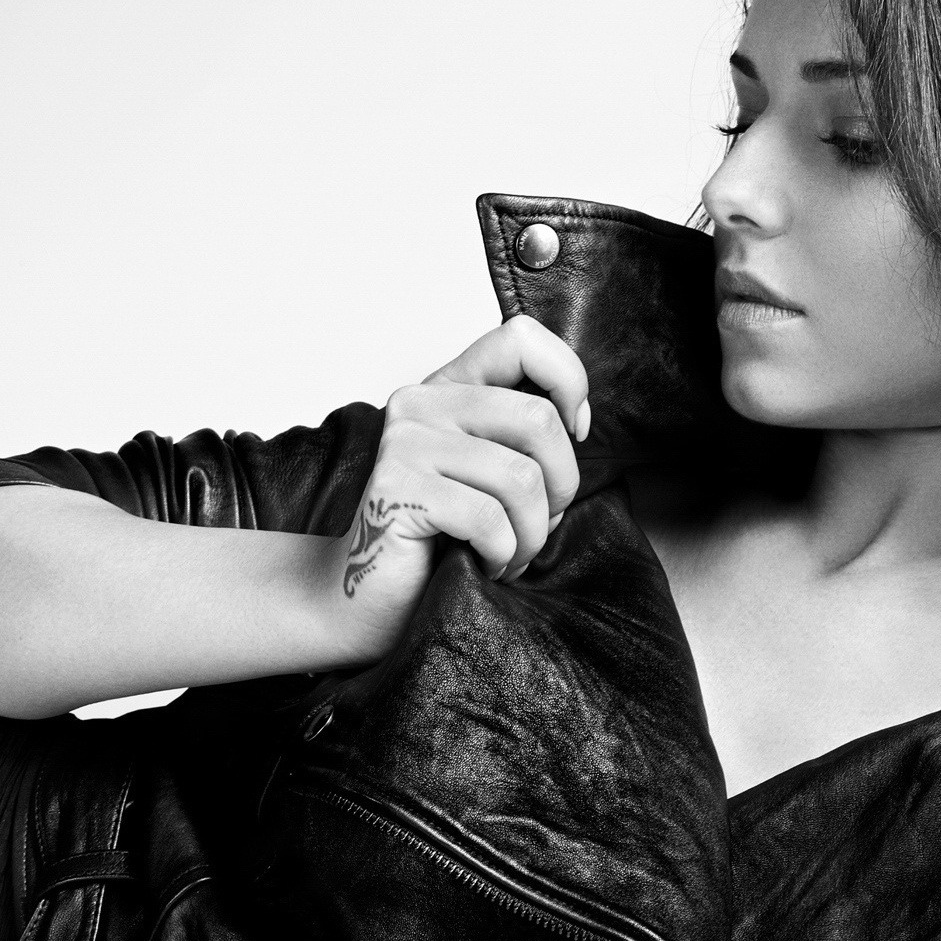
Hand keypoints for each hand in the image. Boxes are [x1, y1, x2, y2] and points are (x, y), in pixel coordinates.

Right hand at [323, 314, 590, 657]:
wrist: (363, 602)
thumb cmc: (437, 542)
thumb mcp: (490, 474)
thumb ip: (523, 437)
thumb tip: (577, 423)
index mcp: (448, 388)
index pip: (521, 337)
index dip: (568, 381)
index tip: (573, 432)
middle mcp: (420, 404)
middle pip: (538, 418)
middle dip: (561, 486)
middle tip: (537, 524)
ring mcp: (404, 444)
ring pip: (522, 478)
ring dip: (532, 535)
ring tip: (509, 554)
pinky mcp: (397, 490)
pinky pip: (489, 520)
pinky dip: (503, 555)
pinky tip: (483, 566)